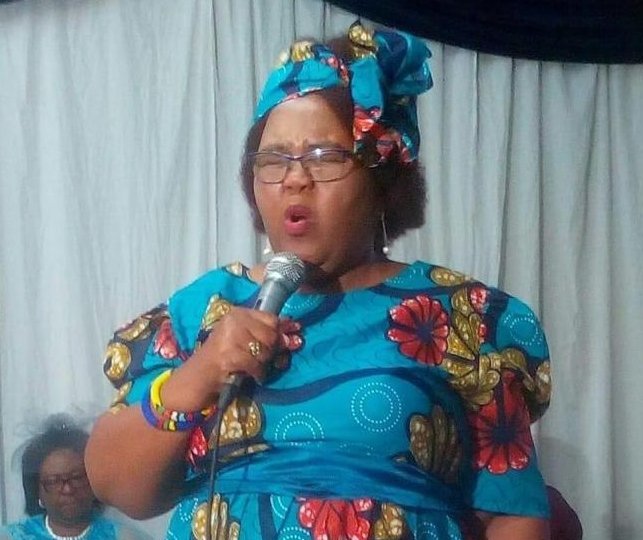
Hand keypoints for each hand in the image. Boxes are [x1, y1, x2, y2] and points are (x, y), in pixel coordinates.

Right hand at [160, 307, 283, 410]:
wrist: (192, 381)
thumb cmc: (220, 362)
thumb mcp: (243, 344)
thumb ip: (266, 338)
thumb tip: (294, 338)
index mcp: (236, 314)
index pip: (271, 318)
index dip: (282, 331)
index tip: (290, 342)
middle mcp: (232, 321)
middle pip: (270, 334)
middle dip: (272, 351)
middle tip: (263, 361)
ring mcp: (228, 337)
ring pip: (264, 350)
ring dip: (264, 364)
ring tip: (252, 368)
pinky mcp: (227, 355)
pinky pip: (255, 363)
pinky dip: (257, 372)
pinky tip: (250, 375)